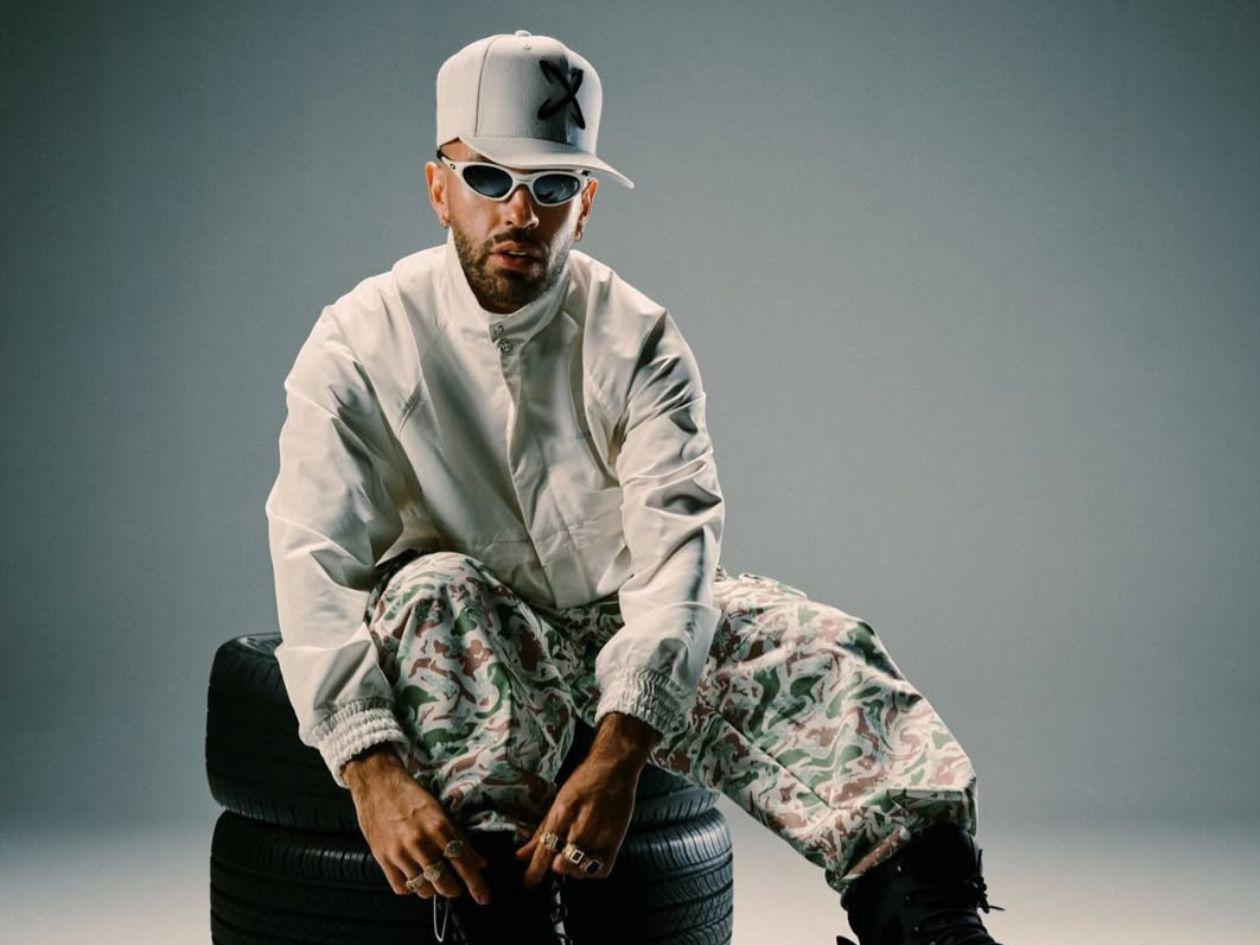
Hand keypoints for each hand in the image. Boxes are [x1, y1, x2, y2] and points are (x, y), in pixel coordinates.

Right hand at [343, 744, 492, 903]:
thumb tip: (479, 862)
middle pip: (444, 882)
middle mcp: (420, 841)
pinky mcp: (383, 858)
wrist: (377, 784)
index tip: (483, 897)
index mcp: (438, 826)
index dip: (475, 883)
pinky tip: (414, 876)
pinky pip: (402, 887)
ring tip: (433, 879)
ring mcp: (400, 852)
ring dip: (432, 889)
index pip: (462, 862)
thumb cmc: (410, 795)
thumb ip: (459, 838)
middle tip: (454, 885)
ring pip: (423, 889)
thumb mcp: (440, 811)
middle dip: (453, 888)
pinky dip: (411, 887)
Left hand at [514, 713, 660, 887]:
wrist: (614, 767)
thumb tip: (521, 855)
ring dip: (573, 867)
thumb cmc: (584, 779)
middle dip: (555, 865)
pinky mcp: (616, 840)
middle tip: (558, 855)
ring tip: (574, 852)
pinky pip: (601, 870)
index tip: (527, 886)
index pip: (544, 852)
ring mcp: (601, 834)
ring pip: (580, 869)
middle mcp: (581, 826)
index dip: (533, 873)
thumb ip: (541, 830)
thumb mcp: (558, 801)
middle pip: (562, 864)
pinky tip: (588, 858)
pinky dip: (591, 870)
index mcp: (563, 814)